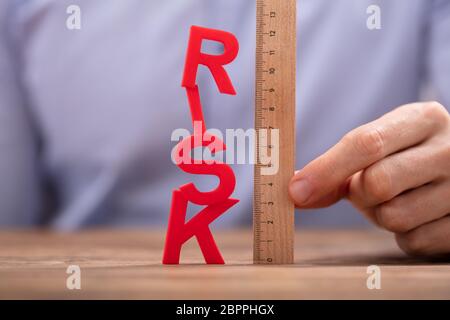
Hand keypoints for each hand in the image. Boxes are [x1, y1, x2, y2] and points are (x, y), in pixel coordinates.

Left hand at [289, 102, 449, 256]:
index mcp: (423, 119)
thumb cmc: (403, 160)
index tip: (296, 191)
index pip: (367, 142)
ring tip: (397, 199)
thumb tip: (294, 193)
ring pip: (393, 217)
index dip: (326, 169)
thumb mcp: (377, 150)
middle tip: (368, 189)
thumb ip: (334, 170)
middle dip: (360, 194)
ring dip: (381, 216)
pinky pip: (412, 242)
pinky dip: (402, 235)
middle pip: (378, 183)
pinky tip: (416, 217)